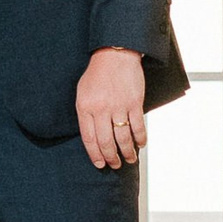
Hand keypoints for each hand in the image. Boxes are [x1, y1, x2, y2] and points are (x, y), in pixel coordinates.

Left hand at [76, 48, 147, 169]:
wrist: (115, 56)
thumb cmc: (97, 74)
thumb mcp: (82, 93)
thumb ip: (85, 113)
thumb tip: (91, 135)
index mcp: (85, 107)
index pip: (89, 138)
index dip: (94, 154)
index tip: (99, 164)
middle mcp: (101, 109)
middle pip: (106, 141)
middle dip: (111, 157)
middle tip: (114, 165)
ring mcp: (118, 107)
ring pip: (123, 137)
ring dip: (127, 152)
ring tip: (129, 160)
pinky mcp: (134, 103)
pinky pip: (138, 126)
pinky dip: (140, 138)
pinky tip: (140, 145)